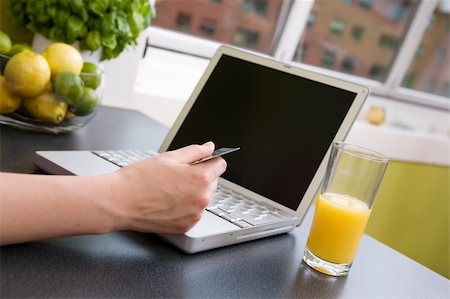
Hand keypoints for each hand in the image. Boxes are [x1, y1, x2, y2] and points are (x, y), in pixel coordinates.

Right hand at [105, 142, 226, 233]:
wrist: (119, 203)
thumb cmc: (139, 179)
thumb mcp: (169, 157)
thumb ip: (195, 151)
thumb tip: (209, 148)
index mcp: (199, 179)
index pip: (220, 165)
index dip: (211, 160)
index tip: (203, 160)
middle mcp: (201, 199)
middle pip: (213, 182)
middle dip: (200, 176)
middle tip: (177, 175)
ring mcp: (195, 215)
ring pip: (203, 198)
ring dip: (194, 192)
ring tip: (170, 189)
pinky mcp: (186, 226)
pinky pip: (194, 212)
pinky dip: (186, 207)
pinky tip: (169, 202)